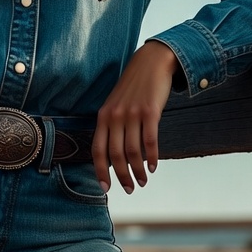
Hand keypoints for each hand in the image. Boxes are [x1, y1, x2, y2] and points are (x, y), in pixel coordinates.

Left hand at [93, 41, 178, 193]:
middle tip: (130, 188)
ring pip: (133, 152)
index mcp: (103, 116)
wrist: (150, 63)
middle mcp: (115, 116)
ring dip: (138, 171)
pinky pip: (150, 141)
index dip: (100, 171)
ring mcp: (132, 114)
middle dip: (122, 176)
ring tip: (144, 180)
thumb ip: (112, 126)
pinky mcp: (150, 112)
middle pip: (116, 155)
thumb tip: (114, 156)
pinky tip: (154, 166)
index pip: (97, 150)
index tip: (106, 188)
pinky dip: (152, 158)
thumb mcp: (115, 105)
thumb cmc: (133, 88)